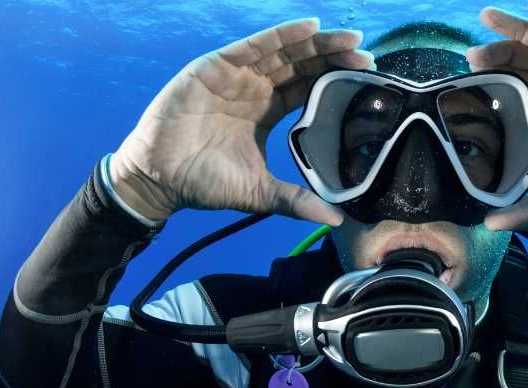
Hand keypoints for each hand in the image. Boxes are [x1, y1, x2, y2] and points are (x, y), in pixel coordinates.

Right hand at [110, 18, 374, 224]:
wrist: (160, 178)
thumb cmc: (206, 183)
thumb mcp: (262, 193)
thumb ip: (297, 201)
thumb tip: (336, 220)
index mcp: (267, 112)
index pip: (308, 89)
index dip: (334, 81)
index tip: (366, 79)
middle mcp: (255, 89)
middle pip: (301, 66)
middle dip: (334, 58)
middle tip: (367, 55)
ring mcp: (235, 76)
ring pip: (283, 52)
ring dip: (316, 43)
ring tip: (350, 38)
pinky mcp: (215, 67)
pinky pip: (254, 45)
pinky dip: (281, 35)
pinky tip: (309, 27)